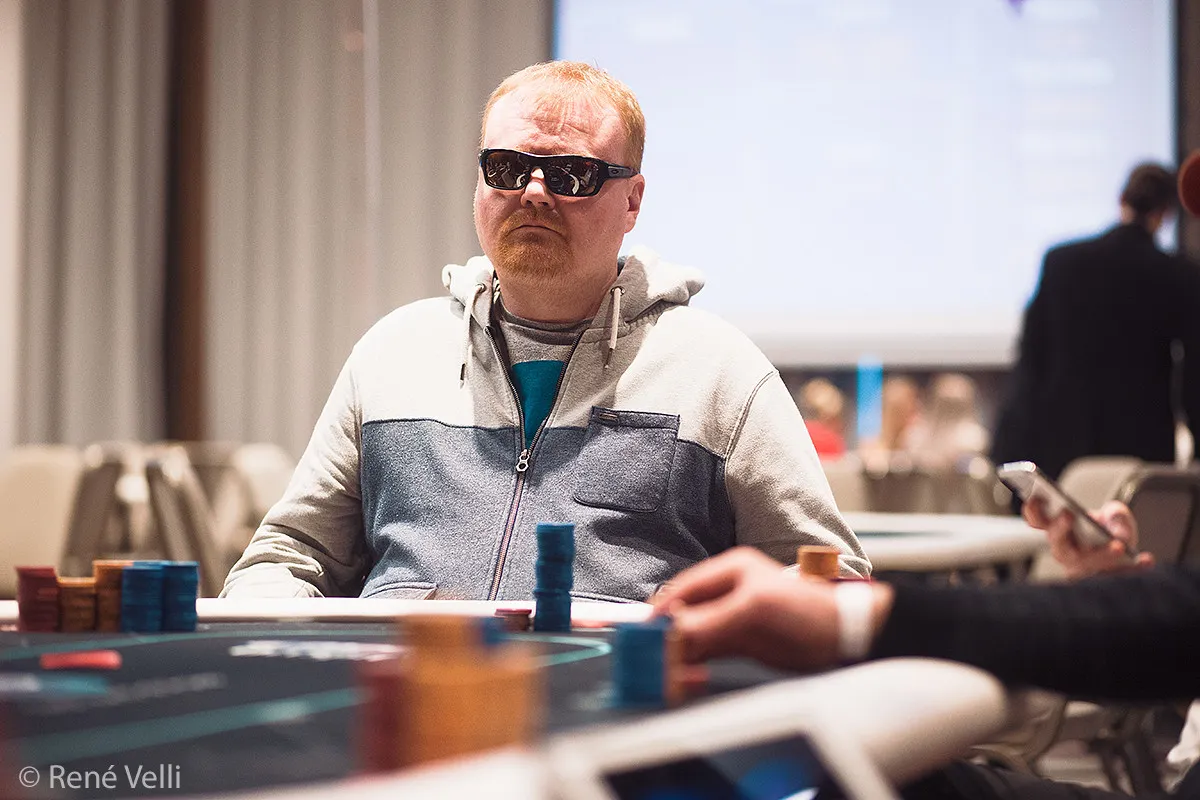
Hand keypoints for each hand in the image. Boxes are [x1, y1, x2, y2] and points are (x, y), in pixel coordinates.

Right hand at [651, 548, 843, 671]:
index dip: (662, 610)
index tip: (643, 633)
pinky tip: (688, 676)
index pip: (683, 589)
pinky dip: (695, 664)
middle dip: (669, 636)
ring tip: (668, 673)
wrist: (846, 639)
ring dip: (680, 654)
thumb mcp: (752, 613)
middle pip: (685, 614)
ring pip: (694, 636)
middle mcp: (729, 592)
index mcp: (730, 571)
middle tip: (653, 659)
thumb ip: (709, 623)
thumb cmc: (807, 614)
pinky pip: (708, 653)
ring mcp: (735, 619)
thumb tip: (670, 635)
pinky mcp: (741, 643)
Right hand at [1023, 498, 1154, 579]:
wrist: (1123, 550)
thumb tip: (1118, 534)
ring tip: (1118, 546)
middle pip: (1058, 544)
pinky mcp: (1101, 581)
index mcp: (1059, 529)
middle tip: (1068, 514)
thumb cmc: (1109, 529)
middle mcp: (1064, 550)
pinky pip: (1115, 577)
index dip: (1033, 510)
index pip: (1038, 520)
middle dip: (1059, 528)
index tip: (1036, 498)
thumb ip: (1116, 515)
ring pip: (1083, 564)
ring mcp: (1081, 568)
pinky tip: (1146, 561)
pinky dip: (1132, 570)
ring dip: (1099, 555)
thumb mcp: (1115, 514)